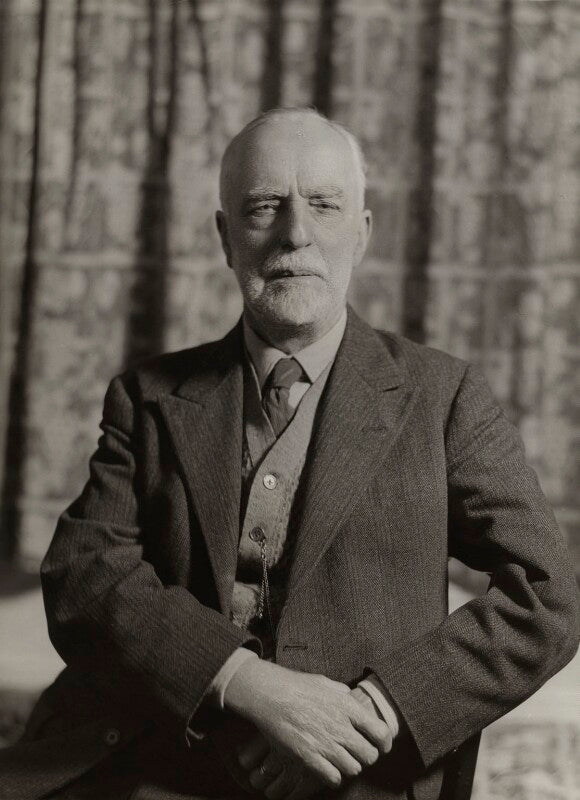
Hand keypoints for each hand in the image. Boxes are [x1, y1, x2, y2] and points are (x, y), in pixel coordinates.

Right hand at [225, 660, 391, 788]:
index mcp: (347, 706)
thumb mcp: (326, 683)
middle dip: (367, 756)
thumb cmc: (296, 685)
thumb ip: (344, 695)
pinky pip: (333, 778)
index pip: (380, 732)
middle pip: (369, 755)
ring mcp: (325, 744)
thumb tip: (355, 701)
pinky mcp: (309, 757)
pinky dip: (334, 776)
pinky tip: (328, 768)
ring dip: (350, 766)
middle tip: (359, 753)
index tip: (381, 745)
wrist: (269, 694)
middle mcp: (340, 727)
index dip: (385, 742)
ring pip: (353, 769)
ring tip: (342, 759)